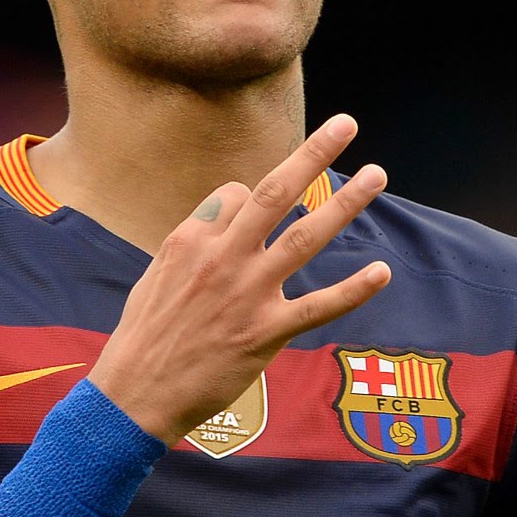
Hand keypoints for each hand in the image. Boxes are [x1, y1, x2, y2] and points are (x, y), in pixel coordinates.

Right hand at [88, 113, 391, 442]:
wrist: (134, 393)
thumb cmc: (144, 335)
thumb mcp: (156, 273)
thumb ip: (196, 242)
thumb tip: (229, 216)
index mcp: (191, 239)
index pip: (239, 194)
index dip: (257, 196)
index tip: (261, 208)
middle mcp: (222, 257)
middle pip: (275, 192)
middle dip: (313, 153)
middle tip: (346, 122)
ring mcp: (247, 294)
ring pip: (304, 237)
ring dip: (345, 203)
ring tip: (376, 174)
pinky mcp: (265, 333)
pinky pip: (318, 306)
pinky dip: (353, 289)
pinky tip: (381, 271)